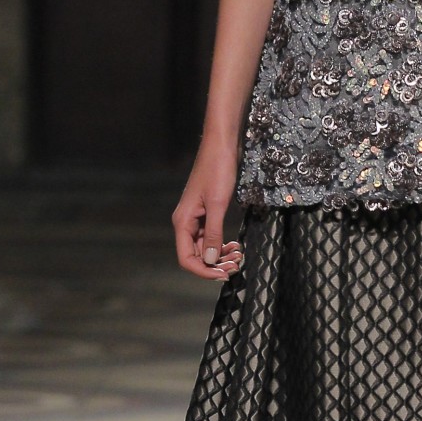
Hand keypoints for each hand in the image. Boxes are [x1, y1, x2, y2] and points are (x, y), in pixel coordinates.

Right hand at [172, 141, 243, 280]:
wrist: (222, 146)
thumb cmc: (218, 170)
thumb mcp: (218, 204)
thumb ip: (214, 233)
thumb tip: (210, 260)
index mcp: (183, 222)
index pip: (186, 258)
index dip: (203, 271)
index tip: (224, 274)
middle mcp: (186, 222)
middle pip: (196, 255)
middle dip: (215, 264)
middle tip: (237, 265)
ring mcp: (196, 218)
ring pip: (205, 247)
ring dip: (220, 255)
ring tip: (238, 255)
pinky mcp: (206, 212)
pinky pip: (211, 236)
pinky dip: (222, 244)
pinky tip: (235, 245)